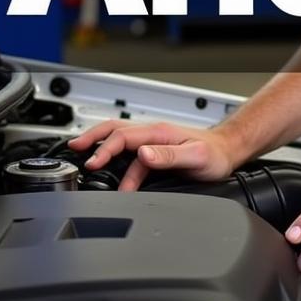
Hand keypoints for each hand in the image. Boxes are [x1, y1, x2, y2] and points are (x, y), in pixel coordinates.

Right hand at [67, 120, 236, 190]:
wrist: (227, 152)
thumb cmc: (215, 155)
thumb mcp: (195, 158)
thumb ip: (169, 156)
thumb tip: (143, 154)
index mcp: (159, 132)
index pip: (123, 136)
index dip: (104, 149)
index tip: (92, 163)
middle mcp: (153, 134)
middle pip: (115, 130)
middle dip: (92, 138)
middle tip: (73, 148)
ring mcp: (153, 141)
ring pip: (120, 141)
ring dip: (101, 148)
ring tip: (84, 158)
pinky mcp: (155, 151)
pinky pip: (130, 154)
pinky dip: (115, 160)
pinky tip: (110, 171)